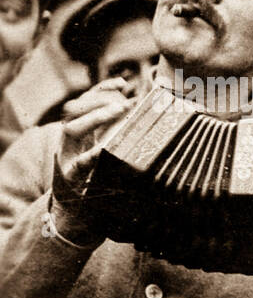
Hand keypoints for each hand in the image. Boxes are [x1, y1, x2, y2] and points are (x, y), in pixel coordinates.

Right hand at [51, 77, 133, 237]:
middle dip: (99, 101)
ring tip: (120, 111)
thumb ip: (117, 132)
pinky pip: (79, 163)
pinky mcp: (70, 177)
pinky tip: (104, 149)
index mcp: (78, 132)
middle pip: (75, 109)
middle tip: (125, 101)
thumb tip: (140, 108)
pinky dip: (91, 155)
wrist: (76, 213)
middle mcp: (68, 140)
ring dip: (95, 117)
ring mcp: (66, 156)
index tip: (123, 84)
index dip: (102, 89)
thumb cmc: (97, 179)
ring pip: (72, 128)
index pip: (85, 101)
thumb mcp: (104, 151)